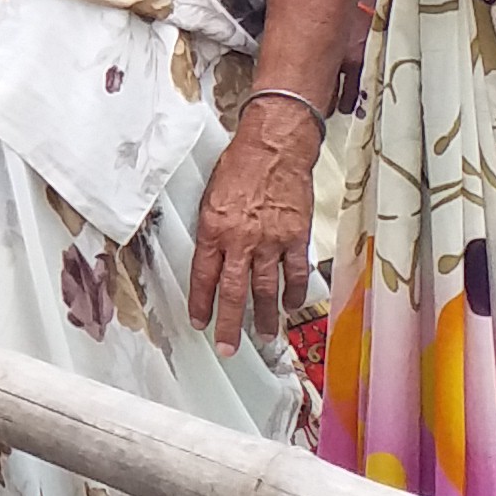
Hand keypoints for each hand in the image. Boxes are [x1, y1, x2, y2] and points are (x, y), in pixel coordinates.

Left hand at [188, 101, 320, 345]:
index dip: (200, 303)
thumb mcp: (210, 195)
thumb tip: (210, 257)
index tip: (199, 323)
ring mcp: (271, 240)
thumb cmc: (239, 166)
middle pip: (234, 292)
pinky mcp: (296, 237)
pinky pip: (295, 273)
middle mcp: (241, 240)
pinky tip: (291, 306)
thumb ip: (210, 229)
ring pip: (266, 289)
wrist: (274, 146)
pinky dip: (294, 292)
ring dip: (264, 317)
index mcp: (213, 229)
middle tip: (228, 348)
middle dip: (229, 324)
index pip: (203, 276)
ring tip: (264, 336)